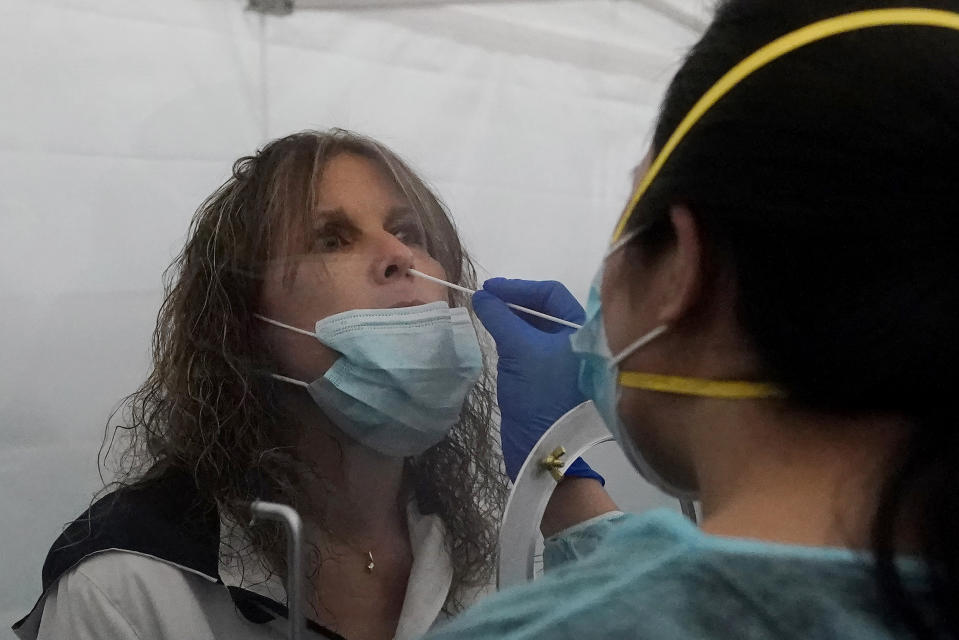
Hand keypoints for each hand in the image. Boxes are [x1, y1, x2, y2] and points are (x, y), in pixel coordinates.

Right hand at [472, 278, 602, 483]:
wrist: (543, 446)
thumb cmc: (539, 392)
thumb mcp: (518, 348)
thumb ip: (500, 317)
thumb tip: (481, 296)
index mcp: (584, 330)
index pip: (551, 294)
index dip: (519, 287)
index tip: (489, 288)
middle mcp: (579, 341)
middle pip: (545, 309)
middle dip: (514, 301)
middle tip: (485, 299)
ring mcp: (565, 360)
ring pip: (537, 328)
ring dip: (513, 318)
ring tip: (487, 313)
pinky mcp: (550, 376)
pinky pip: (532, 347)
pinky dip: (514, 337)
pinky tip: (496, 334)